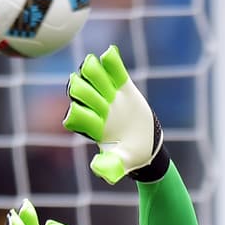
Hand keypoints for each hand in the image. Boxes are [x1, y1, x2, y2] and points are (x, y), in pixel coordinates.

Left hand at [63, 45, 165, 184]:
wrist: (147, 145)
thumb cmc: (131, 156)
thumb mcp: (122, 163)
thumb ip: (111, 166)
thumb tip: (98, 170)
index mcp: (93, 126)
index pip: (77, 117)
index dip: (77, 114)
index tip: (79, 115)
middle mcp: (96, 108)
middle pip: (81, 93)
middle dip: (82, 90)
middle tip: (85, 89)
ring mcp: (109, 95)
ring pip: (94, 77)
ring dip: (92, 71)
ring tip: (93, 64)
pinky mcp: (123, 86)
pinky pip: (115, 70)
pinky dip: (112, 62)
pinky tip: (109, 54)